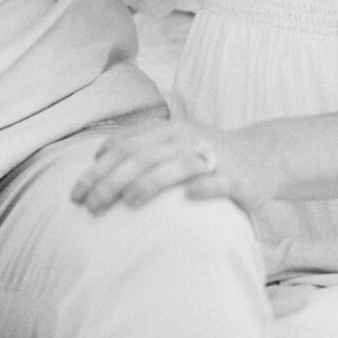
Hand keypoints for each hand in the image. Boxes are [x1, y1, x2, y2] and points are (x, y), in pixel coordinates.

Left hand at [71, 117, 281, 215]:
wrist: (263, 155)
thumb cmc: (206, 153)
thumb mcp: (173, 142)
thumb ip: (139, 146)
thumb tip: (98, 156)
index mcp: (167, 131)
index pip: (124, 146)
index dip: (97, 168)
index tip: (75, 192)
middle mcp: (185, 139)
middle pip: (142, 158)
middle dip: (113, 181)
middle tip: (90, 205)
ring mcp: (211, 157)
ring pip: (175, 167)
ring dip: (150, 183)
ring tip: (129, 202)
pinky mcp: (235, 178)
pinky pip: (216, 183)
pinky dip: (202, 189)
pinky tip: (188, 199)